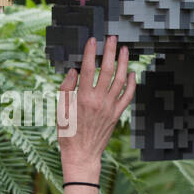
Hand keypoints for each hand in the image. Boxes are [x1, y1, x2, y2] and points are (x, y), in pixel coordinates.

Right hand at [57, 35, 135, 178]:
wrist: (82, 154)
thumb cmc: (68, 134)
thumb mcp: (60, 111)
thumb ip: (65, 89)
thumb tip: (73, 71)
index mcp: (82, 98)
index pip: (88, 68)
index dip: (91, 52)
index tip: (93, 40)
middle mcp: (99, 101)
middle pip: (107, 70)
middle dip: (110, 52)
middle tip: (113, 38)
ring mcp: (110, 108)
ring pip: (120, 80)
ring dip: (124, 63)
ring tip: (125, 50)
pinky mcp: (117, 115)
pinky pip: (128, 96)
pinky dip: (132, 84)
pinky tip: (132, 73)